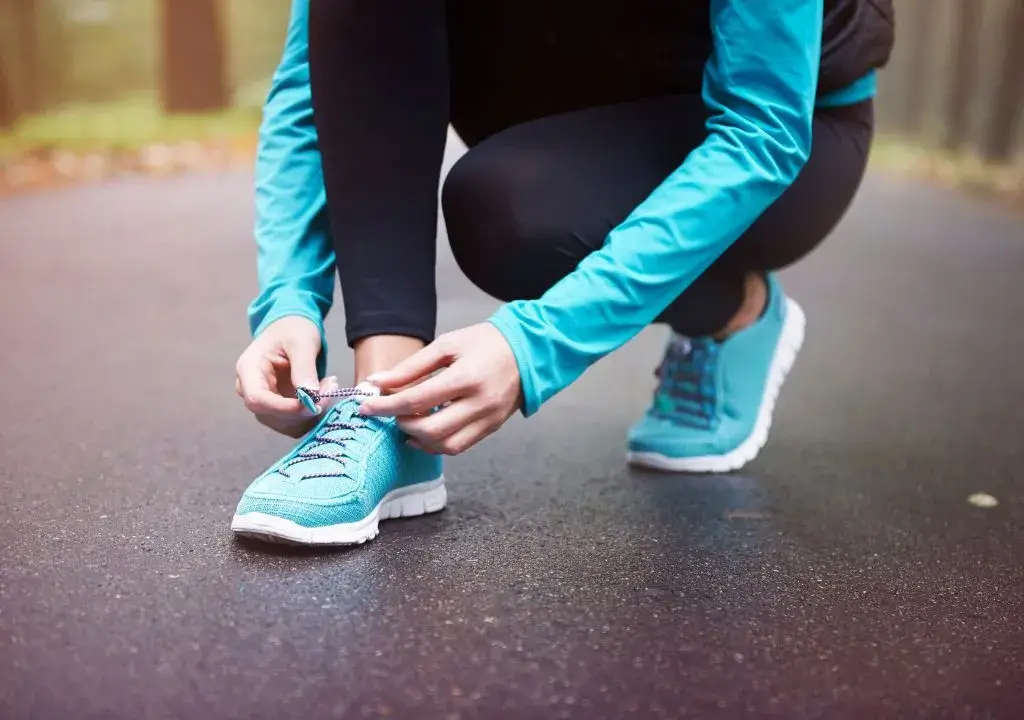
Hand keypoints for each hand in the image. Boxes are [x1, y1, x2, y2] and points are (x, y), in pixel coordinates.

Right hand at [235, 316, 328, 437]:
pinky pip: (293, 422)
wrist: (293, 328)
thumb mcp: (302, 342)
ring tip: (328, 386)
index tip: (312, 404)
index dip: (283, 408)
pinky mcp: (278, 407)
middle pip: (270, 415)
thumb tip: (310, 396)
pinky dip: (311, 414)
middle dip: (302, 409)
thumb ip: (304, 367)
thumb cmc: (293, 329)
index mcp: (249, 369)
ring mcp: (264, 400)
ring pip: (284, 423)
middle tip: (330, 388)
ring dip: (310, 413)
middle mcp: (251, 389)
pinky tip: (323, 394)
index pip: (257, 399)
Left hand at [359, 323, 521, 454]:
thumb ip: (411, 366)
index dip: (386, 405)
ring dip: (418, 438)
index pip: (416, 400)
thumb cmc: (485, 343)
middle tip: (388, 411)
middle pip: (430, 429)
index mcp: (466, 377)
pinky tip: (423, 433)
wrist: (529, 351)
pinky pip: (460, 446)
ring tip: (405, 422)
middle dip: (401, 423)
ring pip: (446, 445)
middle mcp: (479, 403)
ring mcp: (488, 419)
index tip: (365, 405)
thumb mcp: (447, 345)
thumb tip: (377, 382)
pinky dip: (436, 444)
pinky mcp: (492, 428)